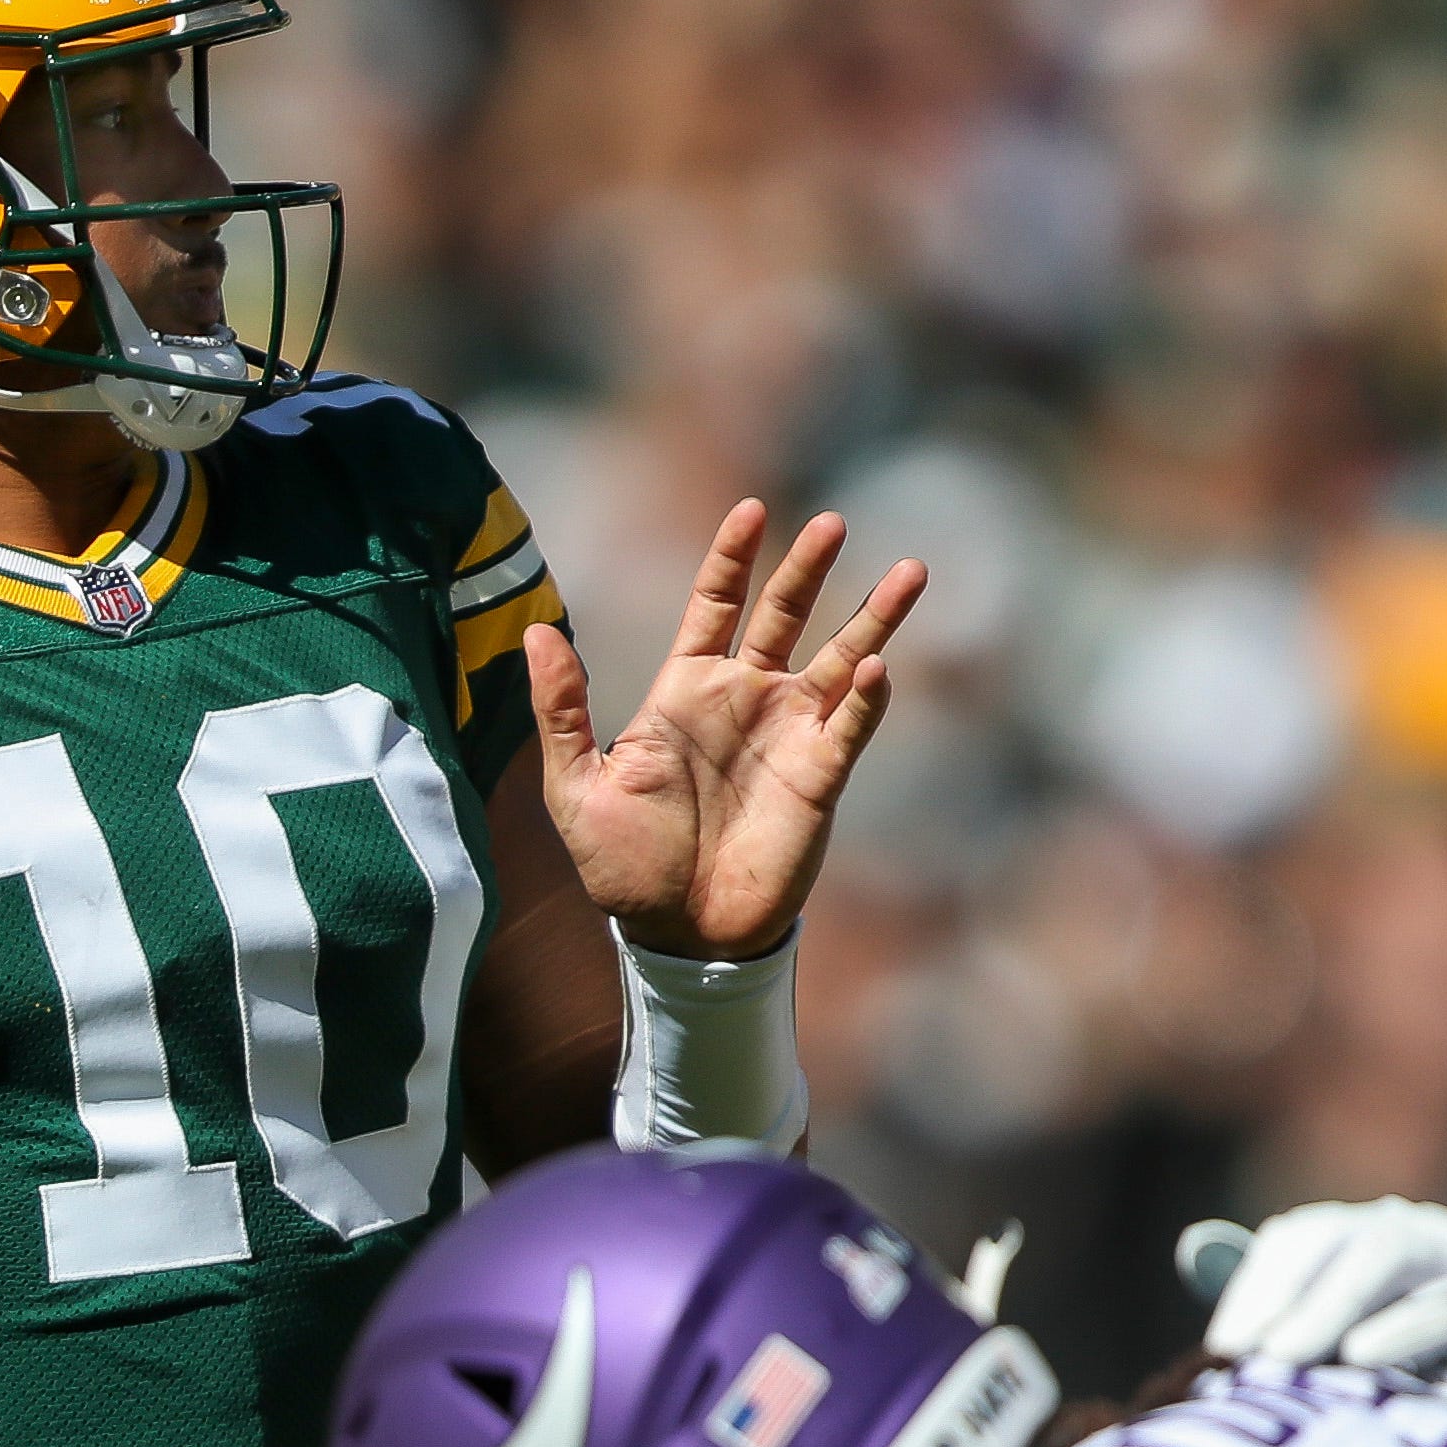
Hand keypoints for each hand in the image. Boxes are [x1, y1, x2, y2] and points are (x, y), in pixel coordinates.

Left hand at [528, 502, 921, 959]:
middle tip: (831, 520)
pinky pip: (851, 723)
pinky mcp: (821, 776)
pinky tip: (874, 665)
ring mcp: (788, 734)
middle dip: (808, 567)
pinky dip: (867, 694)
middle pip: (786, 614)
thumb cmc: (624, 866)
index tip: (749, 511)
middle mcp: (744, 700)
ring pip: (839, 657)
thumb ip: (561, 711)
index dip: (733, 557)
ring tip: (909, 571)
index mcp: (685, 690)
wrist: (679, 935)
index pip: (715, 603)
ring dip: (873, 616)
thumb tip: (537, 634)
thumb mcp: (575, 788)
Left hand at [1200, 1198, 1446, 1438]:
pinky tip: (1363, 1359)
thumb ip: (1271, 1299)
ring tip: (1290, 1355)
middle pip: (1341, 1241)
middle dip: (1288, 1295)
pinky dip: (1405, 1331)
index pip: (1297, 1240)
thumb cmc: (1404, 1370)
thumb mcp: (1334, 1339)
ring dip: (1335, 1303)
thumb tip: (1193, 1249)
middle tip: (1246, 1355)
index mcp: (1360, 1236)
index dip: (1255, 1287)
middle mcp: (1410, 1235)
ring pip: (1390, 1258)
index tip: (1221, 1347)